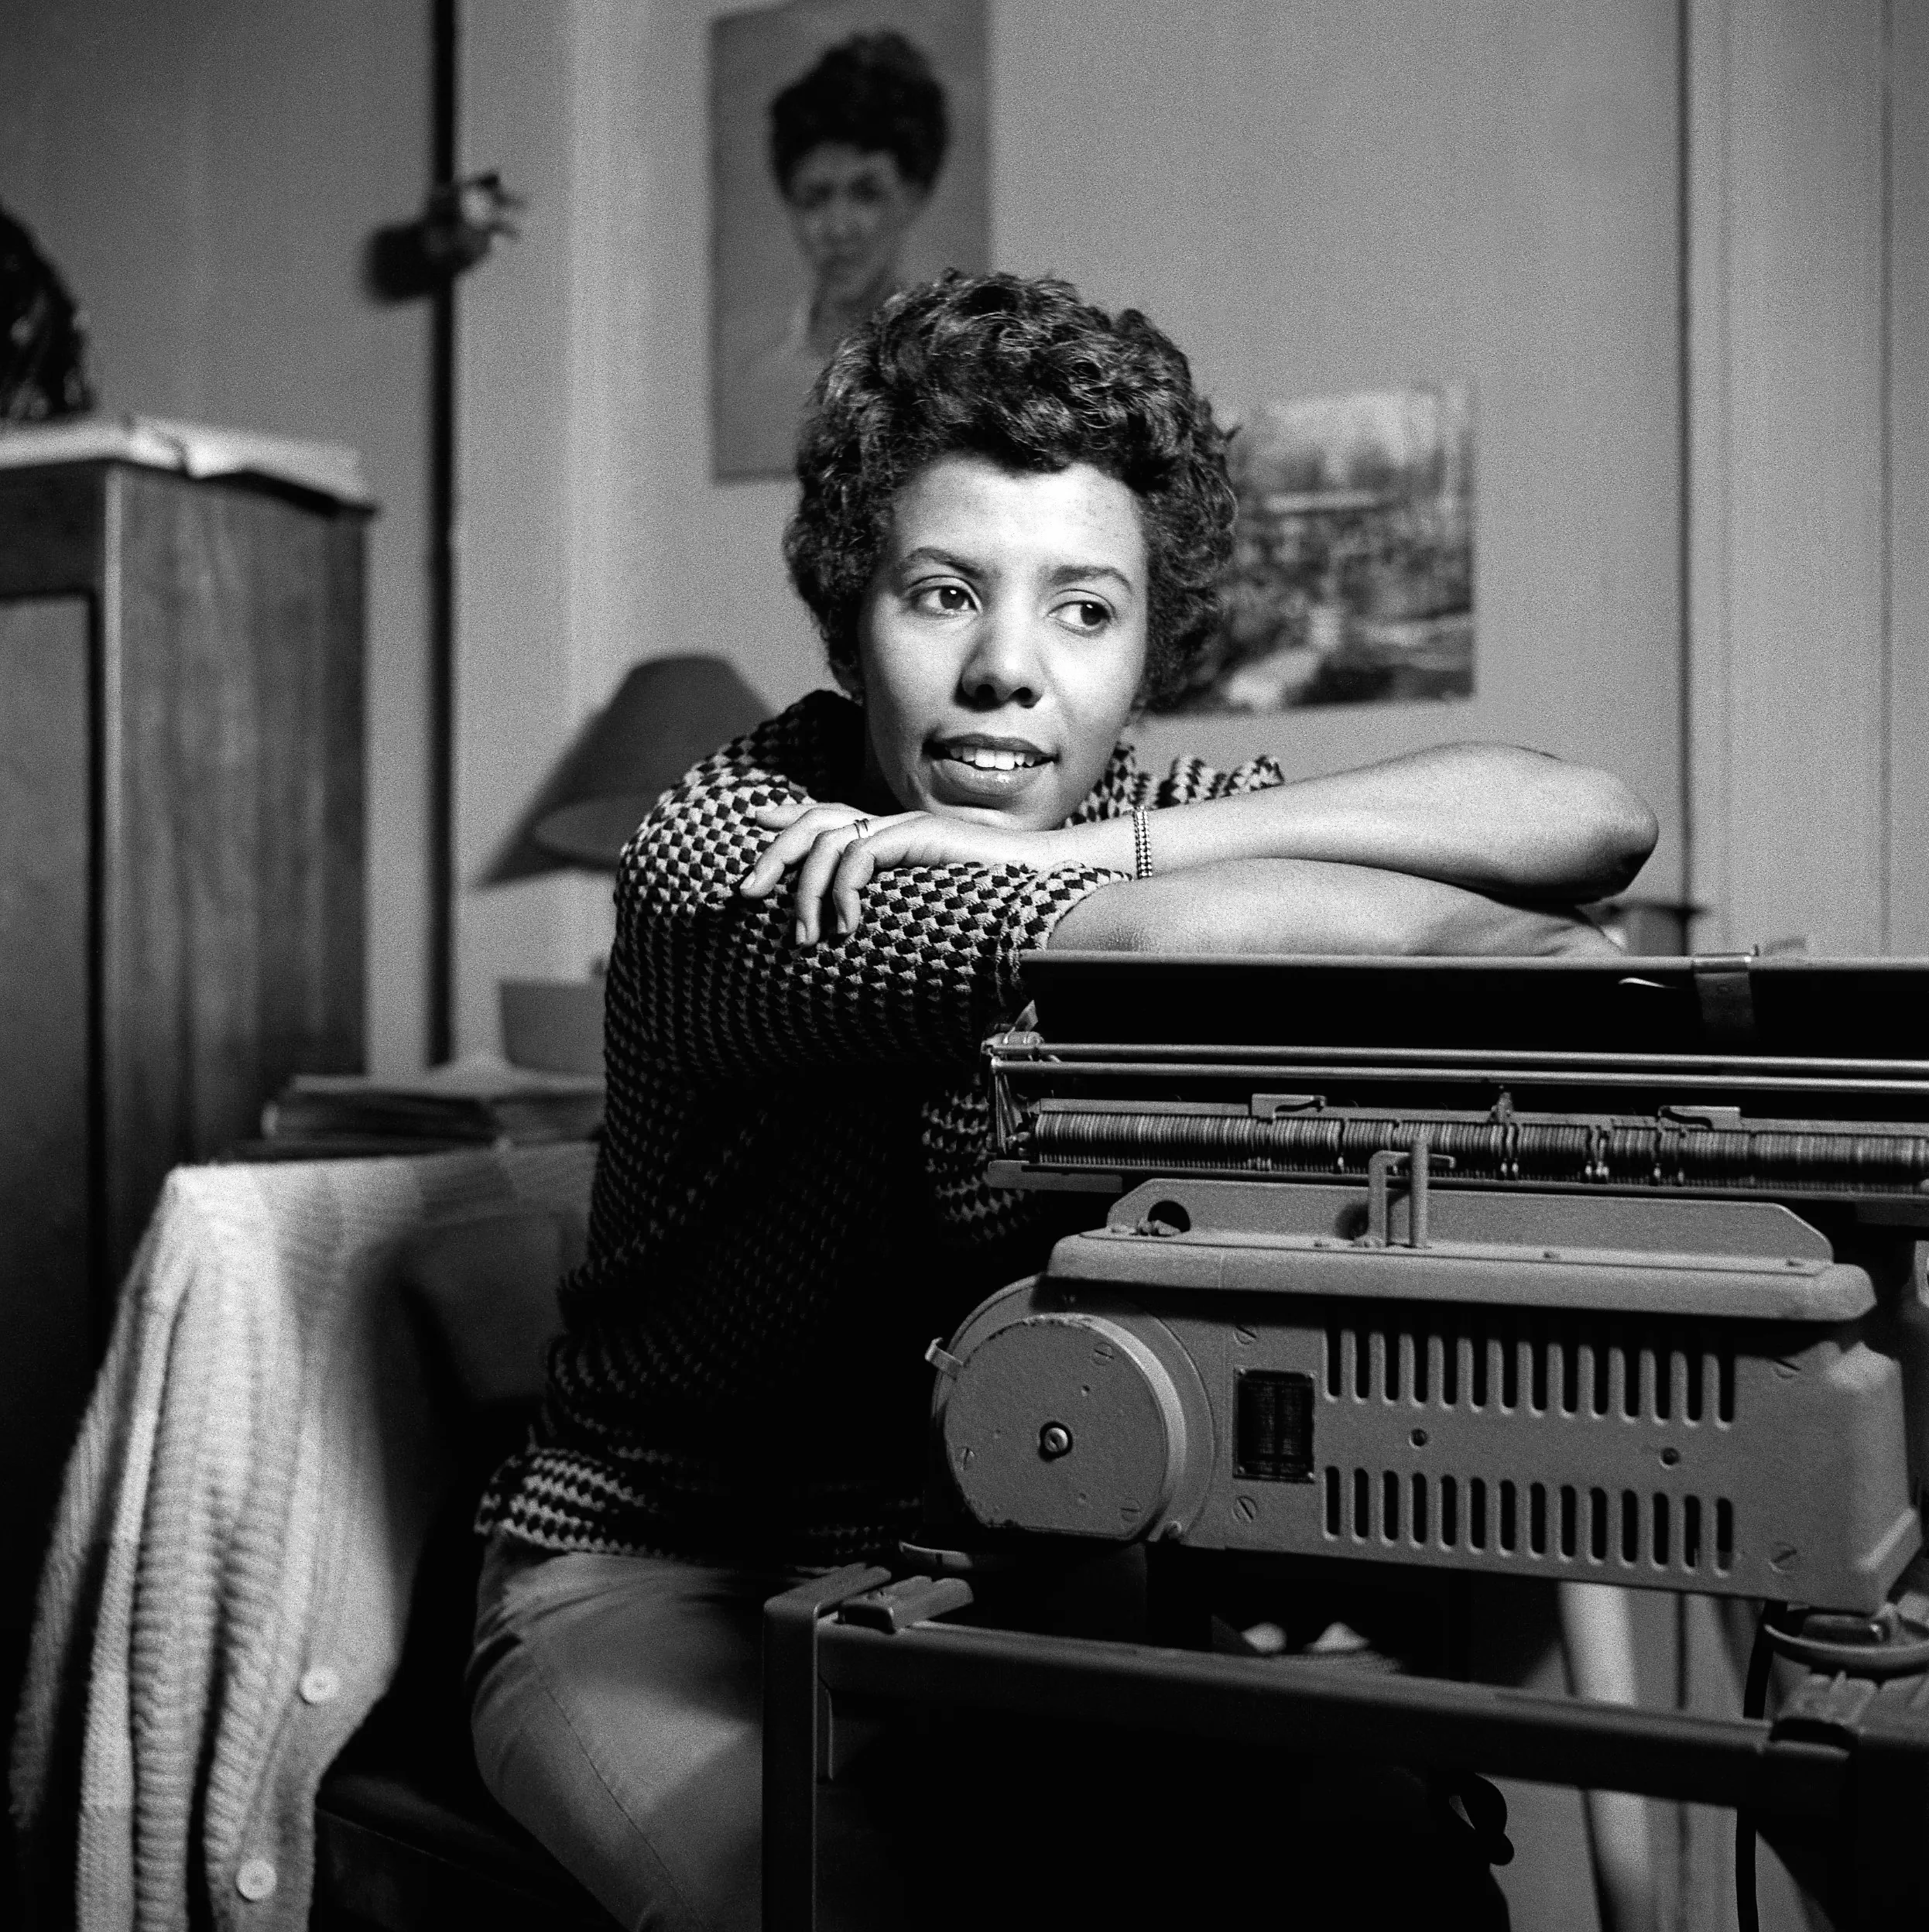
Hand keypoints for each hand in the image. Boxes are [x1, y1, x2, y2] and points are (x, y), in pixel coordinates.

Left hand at [737, 799, 1058, 942]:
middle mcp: (895, 825)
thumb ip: (899, 915)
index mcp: (895, 838)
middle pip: (815, 822)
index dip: (789, 818)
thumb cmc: (999, 905)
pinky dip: (843, 890)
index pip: (830, 817)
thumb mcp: (931, 912)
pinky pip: (860, 854)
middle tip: (745, 892)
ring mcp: (906, 826)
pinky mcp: (919, 835)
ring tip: (804, 938)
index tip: (756, 821)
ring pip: (828, 842)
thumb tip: (863, 946)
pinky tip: (846, 924)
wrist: (1047, 886)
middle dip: (774, 854)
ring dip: (805, 891)